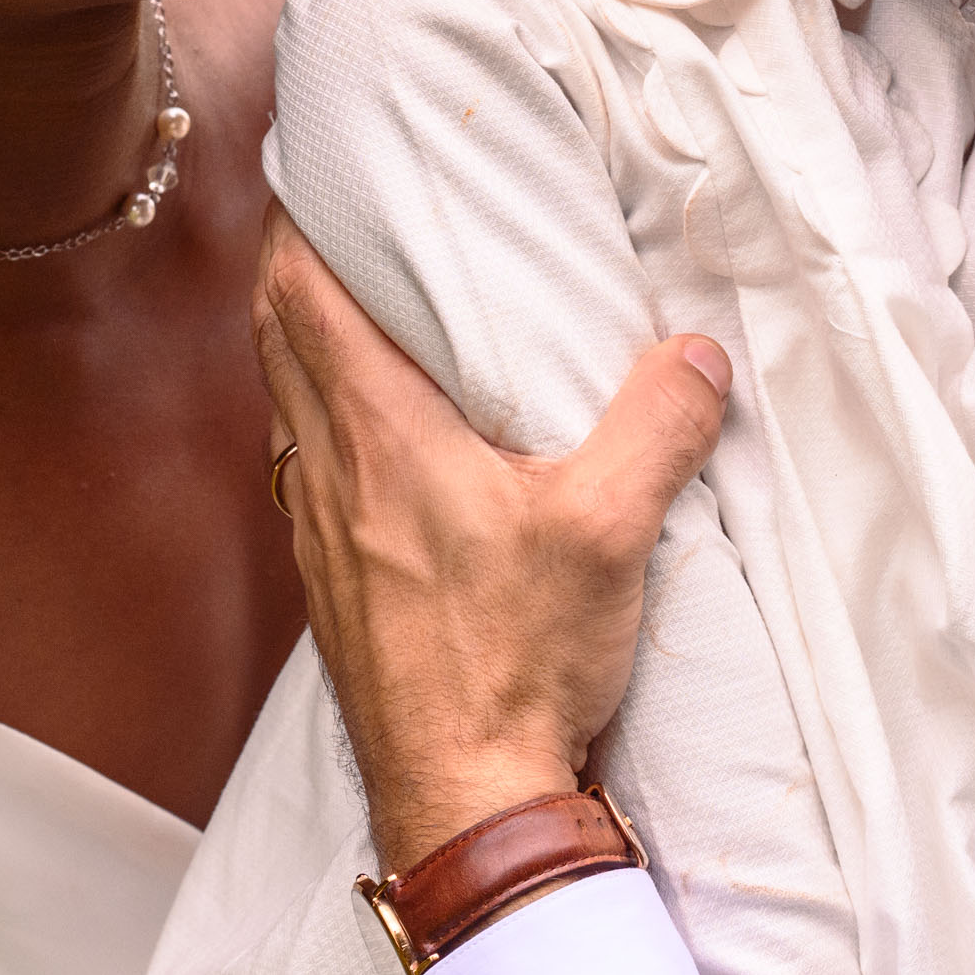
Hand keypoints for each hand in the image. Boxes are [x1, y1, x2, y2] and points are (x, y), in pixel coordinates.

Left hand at [249, 209, 729, 869]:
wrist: (464, 797)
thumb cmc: (515, 662)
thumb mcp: (610, 529)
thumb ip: (657, 426)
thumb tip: (698, 352)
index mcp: (378, 436)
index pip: (302, 300)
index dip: (297, 229)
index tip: (311, 176)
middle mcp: (328, 475)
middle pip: (277, 342)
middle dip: (291, 272)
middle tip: (327, 224)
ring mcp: (319, 538)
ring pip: (287, 411)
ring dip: (301, 350)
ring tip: (347, 318)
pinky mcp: (333, 591)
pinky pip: (306, 476)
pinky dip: (320, 427)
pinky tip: (366, 447)